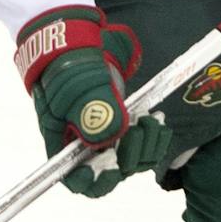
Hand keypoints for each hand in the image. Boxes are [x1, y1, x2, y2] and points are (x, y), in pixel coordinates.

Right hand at [14, 6, 171, 196]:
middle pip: (109, 173)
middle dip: (128, 157)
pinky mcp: (125, 124)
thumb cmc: (70, 63)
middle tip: (137, 130)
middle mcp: (85, 145)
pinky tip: (157, 119)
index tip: (111, 167)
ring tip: (150, 121)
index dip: (93, 182)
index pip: (74, 179)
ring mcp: (106, 135)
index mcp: (63, 142)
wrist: (82, 39)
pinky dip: (154, 137)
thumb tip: (109, 141)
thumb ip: (92, 112)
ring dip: (145, 146)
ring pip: (131, 160)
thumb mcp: (77, 86)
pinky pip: (144, 144)